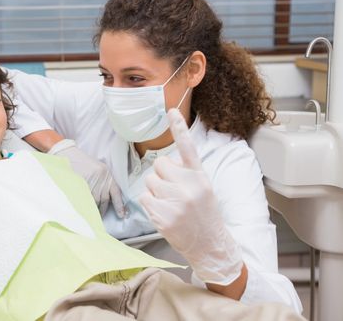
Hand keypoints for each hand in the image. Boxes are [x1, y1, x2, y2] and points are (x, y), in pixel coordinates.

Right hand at [49, 139, 125, 217]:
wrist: (67, 153)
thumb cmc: (81, 163)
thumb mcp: (96, 170)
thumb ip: (101, 182)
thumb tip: (102, 201)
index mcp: (107, 174)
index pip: (116, 192)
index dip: (119, 205)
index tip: (121, 215)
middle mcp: (102, 177)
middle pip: (104, 199)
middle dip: (102, 210)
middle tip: (99, 218)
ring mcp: (92, 180)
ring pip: (95, 200)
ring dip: (93, 209)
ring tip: (90, 215)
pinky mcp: (82, 182)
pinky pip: (85, 198)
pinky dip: (84, 204)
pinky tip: (83, 209)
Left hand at [139, 109, 242, 284]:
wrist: (210, 244)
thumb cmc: (203, 214)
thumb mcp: (203, 188)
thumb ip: (186, 173)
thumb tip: (164, 164)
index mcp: (200, 176)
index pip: (188, 147)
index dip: (178, 127)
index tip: (170, 110)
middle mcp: (189, 185)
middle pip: (159, 164)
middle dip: (162, 175)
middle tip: (173, 191)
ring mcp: (176, 201)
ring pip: (150, 181)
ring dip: (155, 190)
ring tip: (169, 203)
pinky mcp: (164, 215)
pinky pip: (144, 197)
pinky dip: (150, 204)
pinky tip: (163, 212)